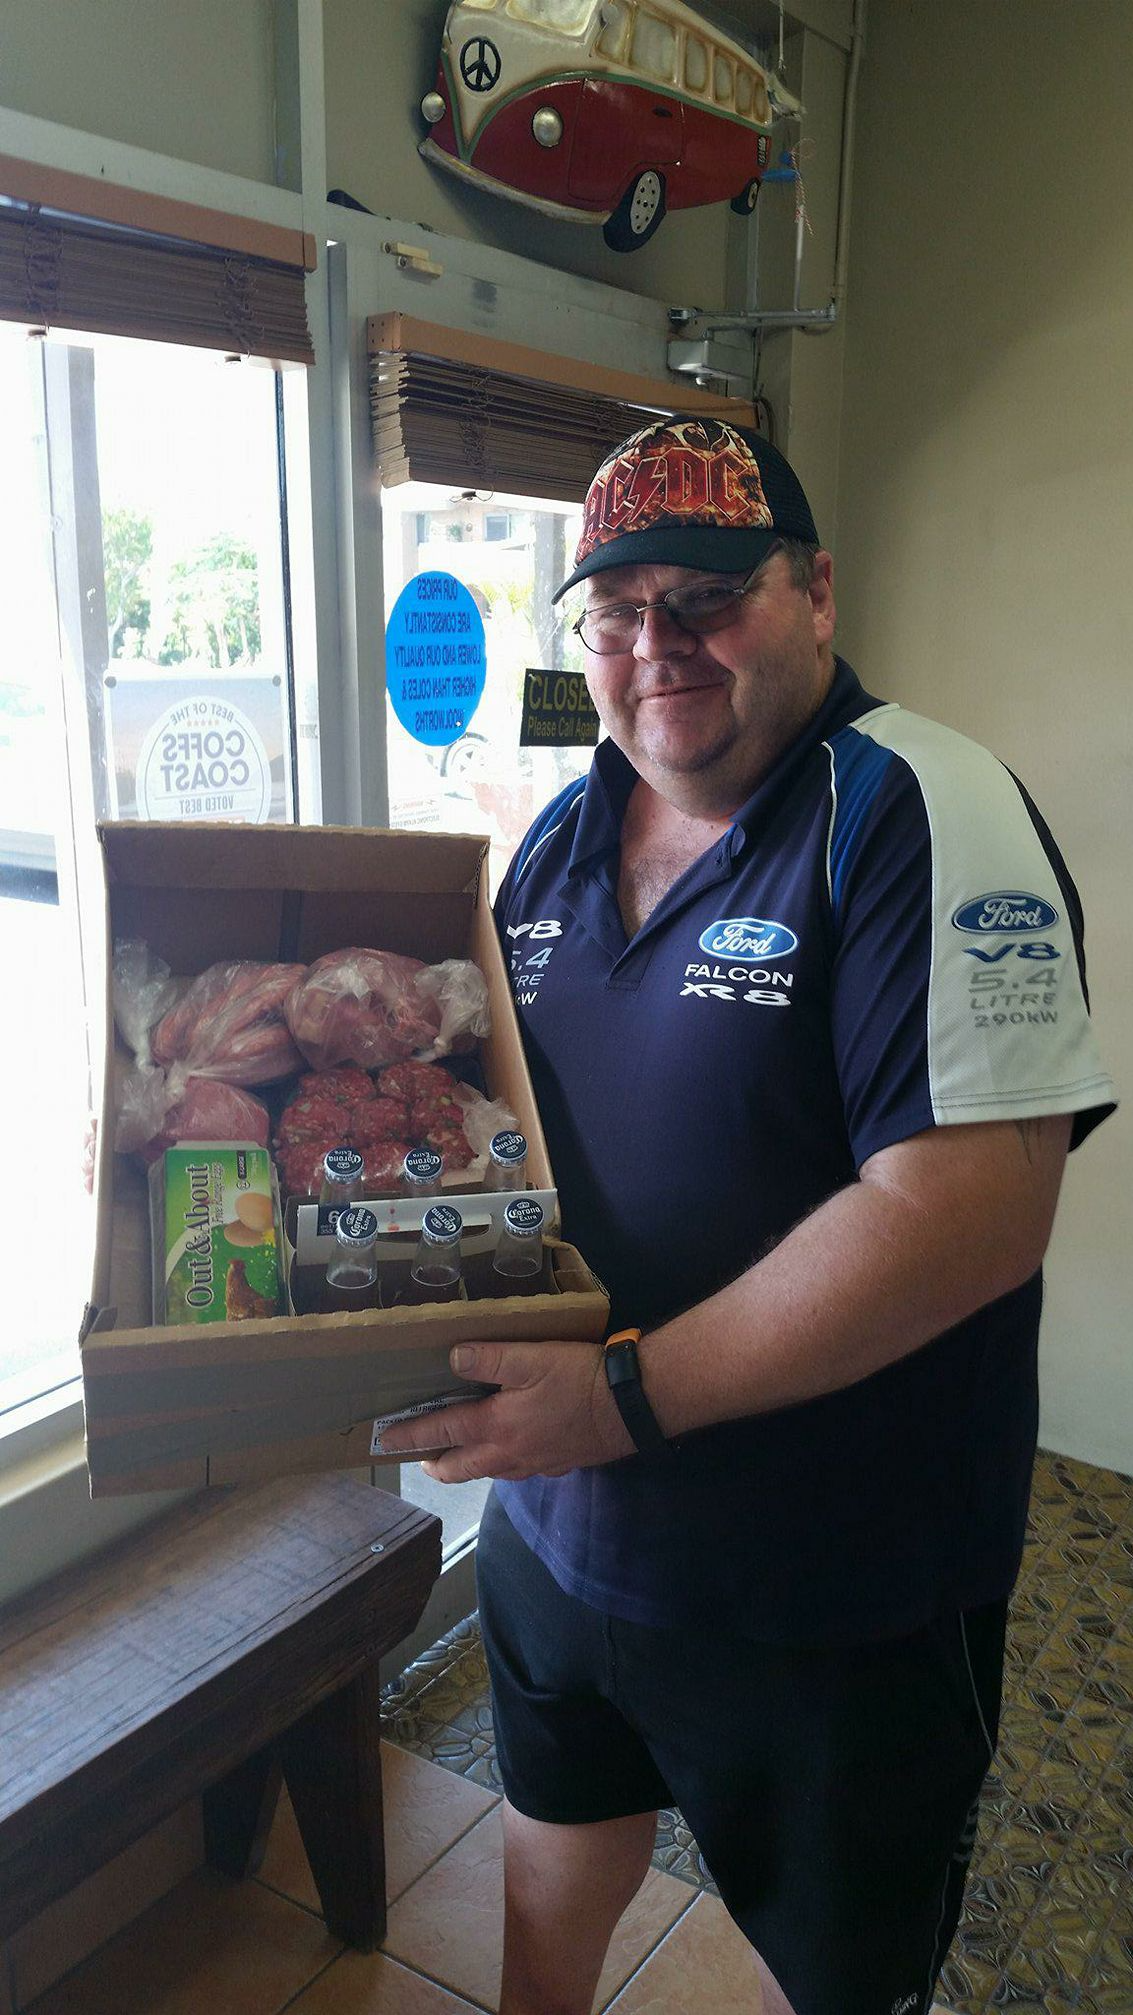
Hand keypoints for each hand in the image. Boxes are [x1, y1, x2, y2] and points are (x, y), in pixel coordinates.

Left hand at [377, 1339, 634, 1483]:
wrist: (631, 1406)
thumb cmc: (577, 1379)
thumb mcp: (530, 1357)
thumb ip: (488, 1358)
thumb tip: (452, 1359)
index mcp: (496, 1426)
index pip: (443, 1431)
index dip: (412, 1435)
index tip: (385, 1441)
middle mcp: (510, 1453)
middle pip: (462, 1467)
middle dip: (437, 1465)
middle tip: (422, 1461)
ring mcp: (536, 1463)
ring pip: (491, 1472)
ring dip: (468, 1467)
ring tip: (460, 1457)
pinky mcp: (559, 1463)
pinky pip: (519, 1471)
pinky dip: (503, 1465)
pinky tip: (511, 1453)